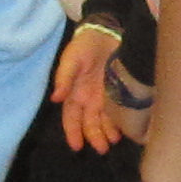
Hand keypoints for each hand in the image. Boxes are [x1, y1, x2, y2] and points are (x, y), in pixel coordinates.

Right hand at [53, 26, 137, 154]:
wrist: (107, 32)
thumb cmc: (84, 46)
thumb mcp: (71, 60)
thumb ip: (64, 78)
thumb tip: (55, 98)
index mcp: (74, 94)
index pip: (71, 118)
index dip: (72, 132)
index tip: (77, 146)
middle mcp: (88, 100)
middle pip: (89, 124)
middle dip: (94, 137)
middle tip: (102, 149)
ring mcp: (104, 98)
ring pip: (104, 121)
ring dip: (108, 133)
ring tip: (113, 141)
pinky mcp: (118, 93)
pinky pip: (118, 112)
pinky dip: (120, 122)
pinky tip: (125, 130)